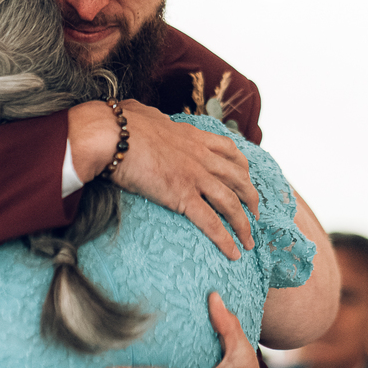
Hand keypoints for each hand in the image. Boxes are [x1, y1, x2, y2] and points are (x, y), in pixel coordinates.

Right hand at [72, 101, 257, 258]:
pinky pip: (210, 222)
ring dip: (244, 225)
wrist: (111, 134)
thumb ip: (155, 118)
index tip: (246, 179)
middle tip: (255, 215)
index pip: (229, 151)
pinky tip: (233, 253)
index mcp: (193, 136)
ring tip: (249, 242)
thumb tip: (149, 115)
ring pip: (231, 203)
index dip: (242, 168)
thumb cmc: (120, 123)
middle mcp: (201, 155)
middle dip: (251, 199)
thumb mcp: (146, 114)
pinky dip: (225, 240)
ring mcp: (194, 176)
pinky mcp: (182, 195)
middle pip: (239, 178)